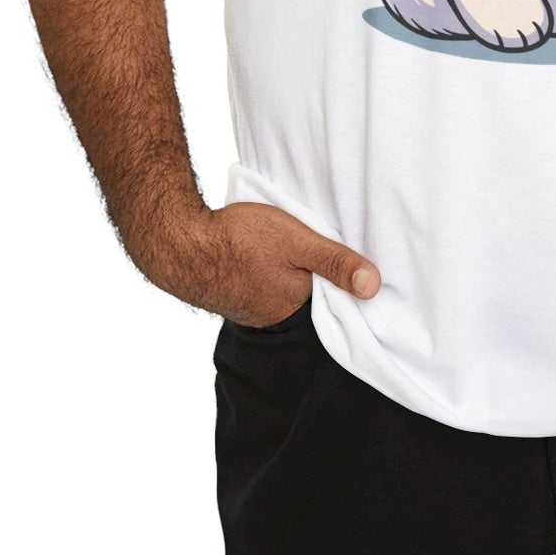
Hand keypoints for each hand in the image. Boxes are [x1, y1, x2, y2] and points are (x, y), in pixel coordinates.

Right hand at [132, 197, 381, 326]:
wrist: (181, 243)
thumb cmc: (240, 239)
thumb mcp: (298, 241)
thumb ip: (334, 261)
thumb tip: (374, 286)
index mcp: (296, 306)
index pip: (333, 301)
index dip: (344, 282)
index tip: (356, 262)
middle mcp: (275, 316)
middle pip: (310, 296)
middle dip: (319, 279)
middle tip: (326, 250)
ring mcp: (252, 308)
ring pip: (286, 291)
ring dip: (293, 274)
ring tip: (297, 251)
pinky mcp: (235, 295)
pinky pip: (264, 287)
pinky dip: (271, 274)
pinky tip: (268, 256)